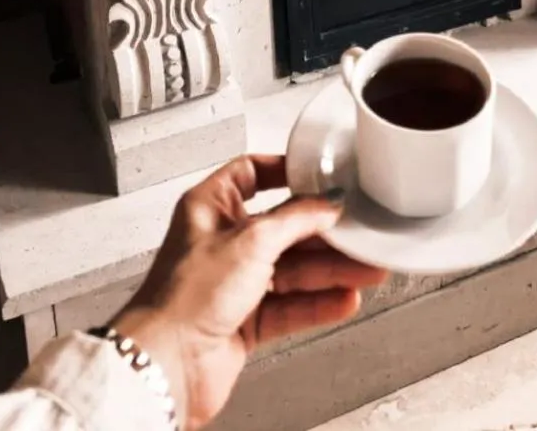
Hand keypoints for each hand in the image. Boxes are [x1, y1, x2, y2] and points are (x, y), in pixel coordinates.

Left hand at [110, 155, 385, 429]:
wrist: (168, 365)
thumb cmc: (185, 296)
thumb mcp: (251, 240)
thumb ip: (296, 219)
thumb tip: (326, 203)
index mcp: (210, 207)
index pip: (252, 174)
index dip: (286, 172)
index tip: (321, 175)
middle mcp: (222, 242)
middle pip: (283, 227)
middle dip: (324, 233)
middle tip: (360, 232)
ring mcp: (234, 282)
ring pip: (292, 270)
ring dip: (331, 271)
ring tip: (367, 269)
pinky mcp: (245, 320)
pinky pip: (290, 306)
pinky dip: (318, 303)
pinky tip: (344, 299)